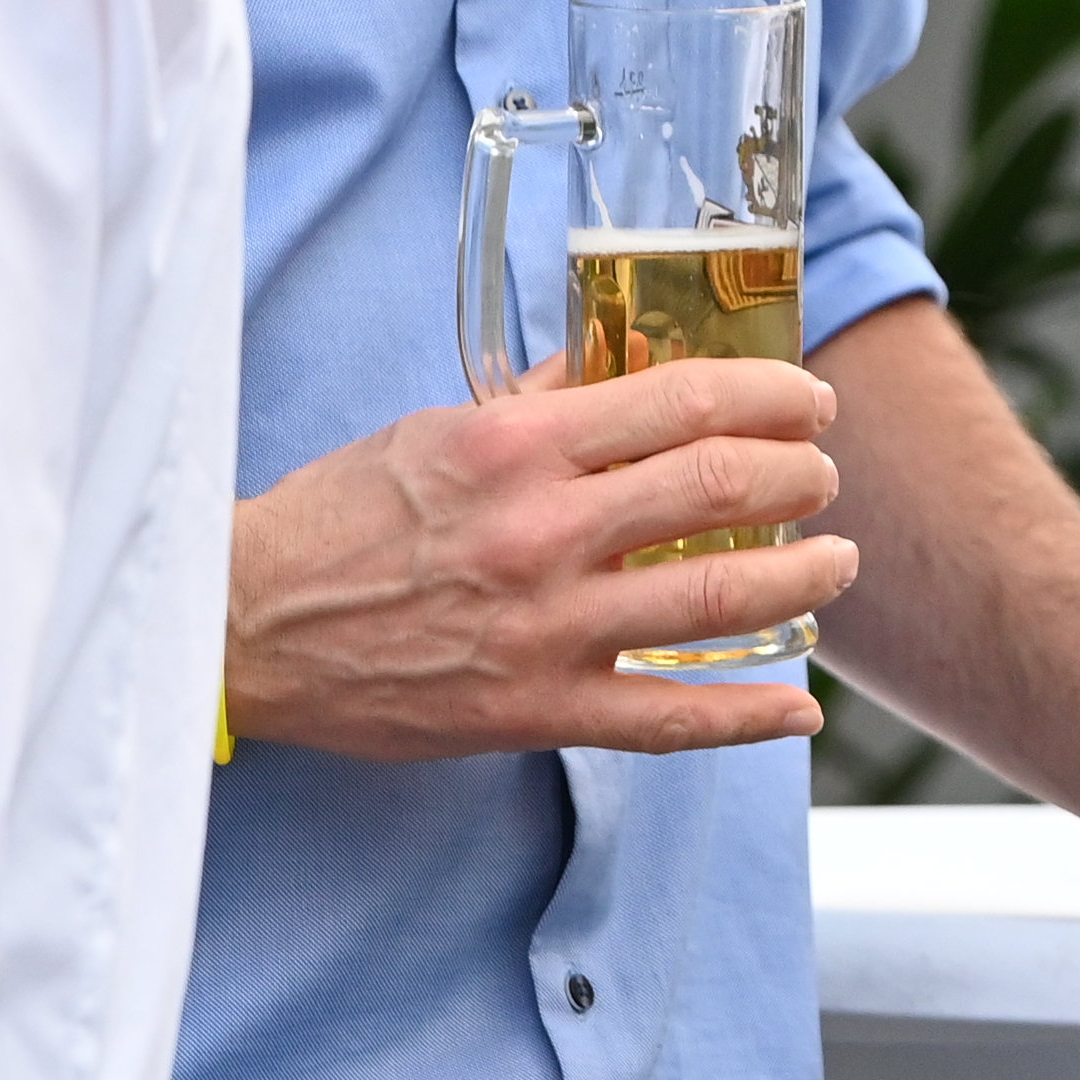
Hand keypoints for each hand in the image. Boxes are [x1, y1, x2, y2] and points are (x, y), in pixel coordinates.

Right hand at [229, 360, 856, 759]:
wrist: (243, 626)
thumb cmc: (334, 519)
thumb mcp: (433, 429)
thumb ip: (538, 399)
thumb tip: (624, 361)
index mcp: (518, 444)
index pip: (686, 401)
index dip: (773, 396)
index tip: (810, 400)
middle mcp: (544, 530)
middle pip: (723, 486)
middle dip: (801, 476)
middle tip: (822, 477)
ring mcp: (546, 627)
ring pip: (720, 597)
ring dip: (804, 577)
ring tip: (835, 563)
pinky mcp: (535, 710)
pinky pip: (668, 719)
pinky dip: (750, 716)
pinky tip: (800, 710)